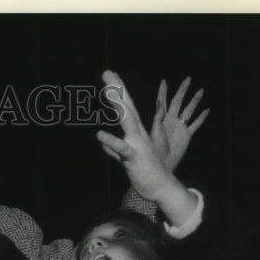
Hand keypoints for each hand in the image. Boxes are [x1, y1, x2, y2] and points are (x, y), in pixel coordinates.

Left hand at [97, 71, 196, 224]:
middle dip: (117, 89)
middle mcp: (138, 133)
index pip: (126, 107)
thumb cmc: (145, 171)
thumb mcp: (126, 158)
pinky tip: (99, 134)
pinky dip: (111, 141)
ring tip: (107, 91)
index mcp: (135, 132)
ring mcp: (137, 143)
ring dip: (118, 105)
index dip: (118, 91)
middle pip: (127, 107)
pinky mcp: (134, 157)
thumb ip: (114, 149)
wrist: (161, 187)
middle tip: (107, 72)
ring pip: (127, 121)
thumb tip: (103, 143)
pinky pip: (122, 148)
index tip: (110, 75)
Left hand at [150, 77, 208, 171]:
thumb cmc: (155, 149)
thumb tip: (160, 105)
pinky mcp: (187, 135)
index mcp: (161, 119)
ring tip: (201, 90)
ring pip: (189, 110)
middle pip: (178, 102)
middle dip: (183, 90)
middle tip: (188, 79)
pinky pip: (196, 124)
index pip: (162, 102)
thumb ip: (157, 119)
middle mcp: (171, 121)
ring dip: (195, 101)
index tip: (164, 81)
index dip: (163, 92)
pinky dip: (202, 117)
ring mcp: (180, 127)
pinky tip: (207, 110)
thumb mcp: (155, 133)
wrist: (163, 163)